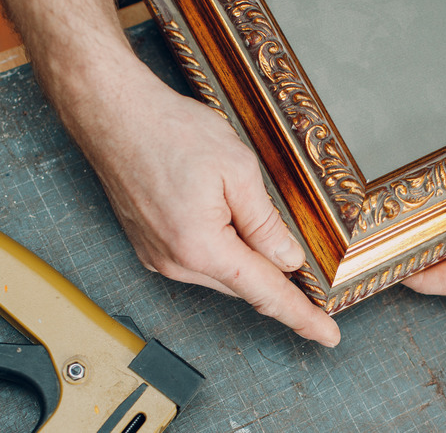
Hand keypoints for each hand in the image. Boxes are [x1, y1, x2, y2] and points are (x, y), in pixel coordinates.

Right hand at [71, 68, 339, 345]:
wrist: (113, 113)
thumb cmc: (172, 131)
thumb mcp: (238, 170)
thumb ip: (267, 223)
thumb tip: (288, 259)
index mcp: (202, 247)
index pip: (266, 292)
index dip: (302, 316)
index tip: (327, 335)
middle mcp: (175, 262)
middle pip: (245, 285)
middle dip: (278, 279)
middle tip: (310, 268)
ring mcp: (158, 256)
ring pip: (223, 273)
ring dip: (248, 260)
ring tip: (255, 220)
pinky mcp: (150, 245)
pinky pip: (200, 261)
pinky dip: (225, 252)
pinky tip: (231, 224)